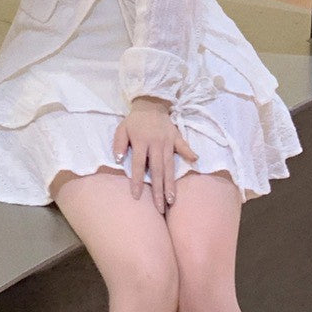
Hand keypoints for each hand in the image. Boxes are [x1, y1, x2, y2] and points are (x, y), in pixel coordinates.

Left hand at [113, 96, 197, 213]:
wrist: (150, 105)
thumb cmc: (134, 122)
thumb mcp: (122, 129)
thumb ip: (118, 144)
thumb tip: (117, 160)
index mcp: (141, 141)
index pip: (138, 164)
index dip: (137, 180)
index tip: (136, 196)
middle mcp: (155, 143)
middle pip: (157, 169)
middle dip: (158, 190)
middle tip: (160, 207)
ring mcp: (167, 141)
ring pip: (170, 165)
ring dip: (171, 183)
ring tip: (172, 199)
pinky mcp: (176, 137)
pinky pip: (184, 146)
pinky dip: (189, 152)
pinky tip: (195, 162)